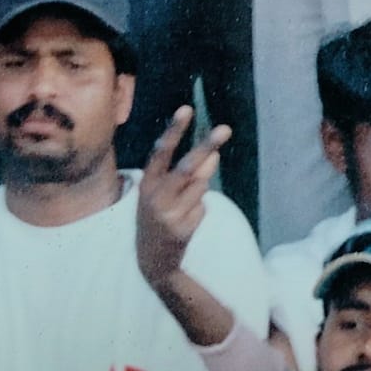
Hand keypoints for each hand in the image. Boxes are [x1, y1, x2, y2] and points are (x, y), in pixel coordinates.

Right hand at [136, 106, 226, 289]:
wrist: (152, 262)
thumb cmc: (157, 217)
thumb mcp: (161, 194)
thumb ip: (184, 174)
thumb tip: (212, 155)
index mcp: (145, 184)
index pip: (161, 151)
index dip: (174, 130)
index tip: (187, 109)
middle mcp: (154, 198)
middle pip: (187, 167)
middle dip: (206, 146)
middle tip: (225, 129)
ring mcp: (169, 214)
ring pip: (200, 186)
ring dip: (199, 188)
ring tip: (184, 203)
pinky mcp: (183, 229)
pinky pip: (202, 207)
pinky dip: (199, 210)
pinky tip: (185, 222)